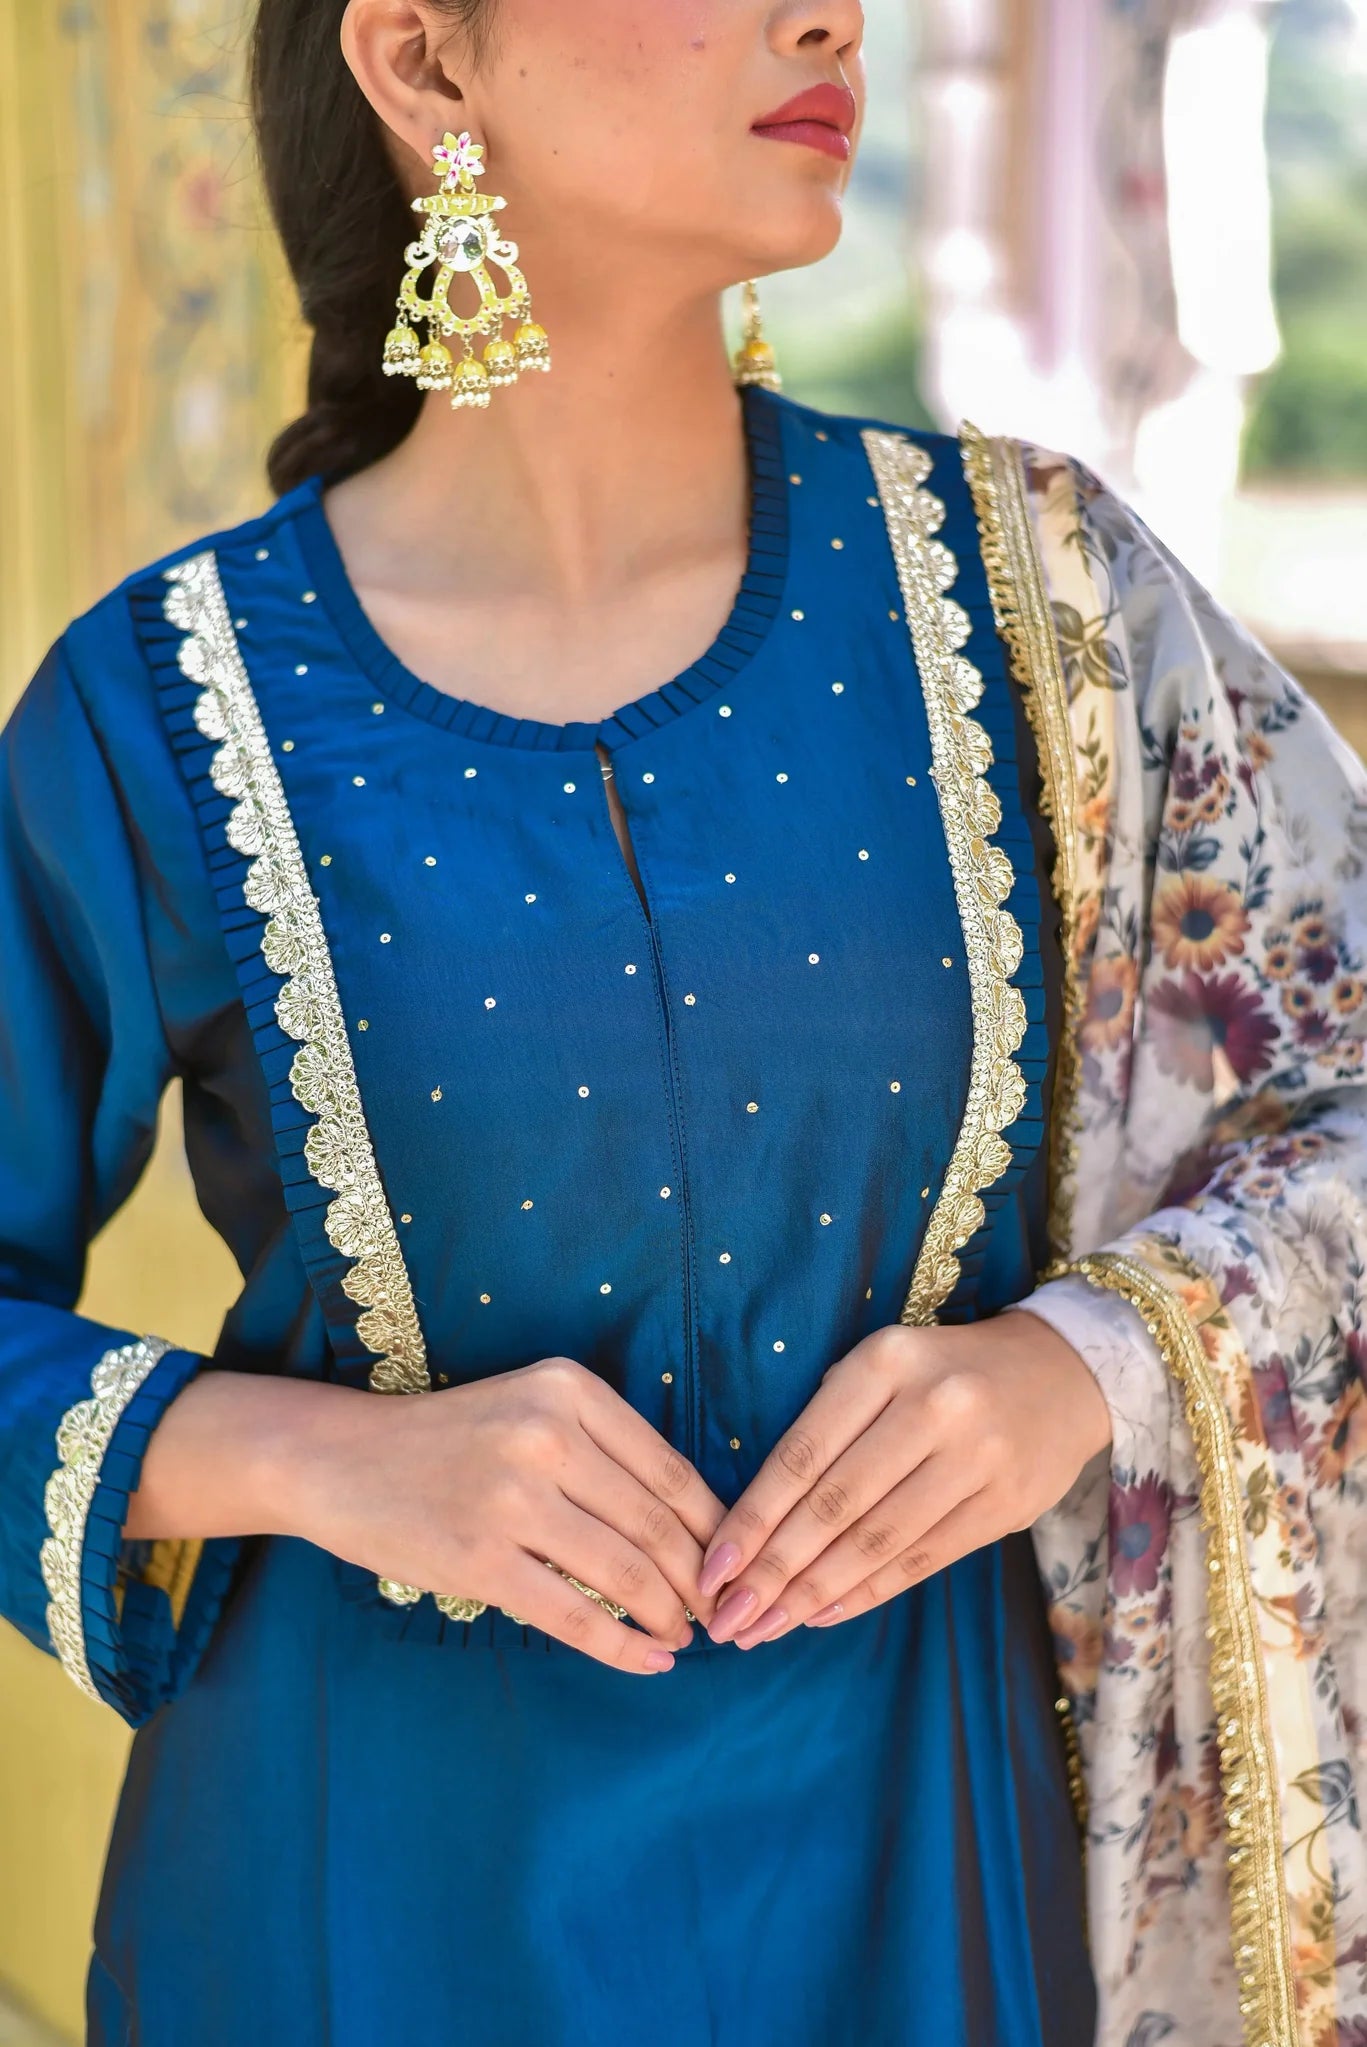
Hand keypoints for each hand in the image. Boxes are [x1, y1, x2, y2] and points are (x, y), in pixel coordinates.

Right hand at [297, 1357, 728, 1672]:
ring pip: (625, 1573)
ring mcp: (512, 1498)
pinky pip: (575, 1615)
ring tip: (684, 1637)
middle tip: (718, 1612)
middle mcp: (546, 1434)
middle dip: (699, 1581)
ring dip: (669, 1617)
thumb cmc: (451, 1440)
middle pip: (657, 1525)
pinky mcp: (480, 1559)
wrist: (340, 1459)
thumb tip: (695, 1526)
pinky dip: (623, 1647)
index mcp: (568, 1389)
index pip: (671, 1469)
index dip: (714, 1527)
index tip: (734, 1563)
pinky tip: (649, 1661)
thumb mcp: (532, 1408)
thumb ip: (604, 1451)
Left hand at [695, 1312, 1111, 1646]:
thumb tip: (754, 1523)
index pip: (803, 1454)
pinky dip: (866, 1592)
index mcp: (886, 1363)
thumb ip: (828, 1426)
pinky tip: (823, 1614)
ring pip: (877, 1541)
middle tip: (728, 1618)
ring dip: (814, 1592)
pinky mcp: (1005, 1504)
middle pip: (835, 1506)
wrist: (1060, 1373)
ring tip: (767, 1626)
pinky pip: (922, 1559)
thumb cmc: (941, 1373)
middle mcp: (933, 1407)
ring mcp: (976, 1458)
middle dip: (774, 1570)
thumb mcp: (882, 1368)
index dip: (754, 1518)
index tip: (713, 1568)